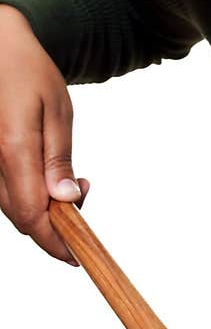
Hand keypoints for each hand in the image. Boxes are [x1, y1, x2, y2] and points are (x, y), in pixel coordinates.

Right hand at [0, 4, 88, 262]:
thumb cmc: (29, 73)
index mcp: (12, 147)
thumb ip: (58, 158)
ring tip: (67, 180)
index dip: (55, 242)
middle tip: (82, 193)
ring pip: (9, 207)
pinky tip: (42, 173)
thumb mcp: (57, 111)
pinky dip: (22, 193)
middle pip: (19, 217)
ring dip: (38, 208)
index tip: (77, 256)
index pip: (32, 214)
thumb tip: (65, 199)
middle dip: (53, 224)